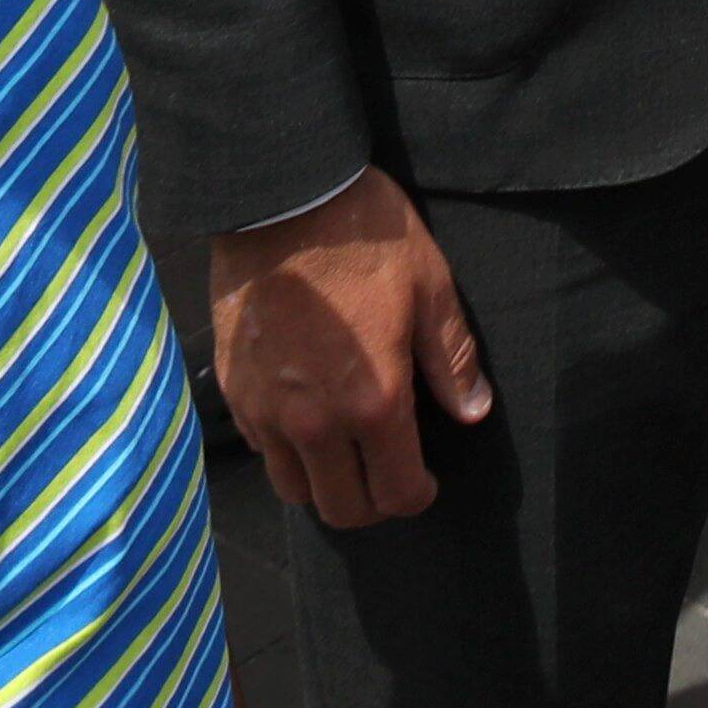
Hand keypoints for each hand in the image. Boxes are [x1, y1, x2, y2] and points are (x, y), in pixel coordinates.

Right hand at [210, 173, 493, 526]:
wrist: (278, 197)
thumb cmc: (364, 236)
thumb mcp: (429, 287)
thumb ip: (451, 360)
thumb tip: (474, 411)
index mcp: (374, 402)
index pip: (396, 494)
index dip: (417, 496)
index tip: (423, 480)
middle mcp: (316, 423)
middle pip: (342, 510)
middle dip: (371, 502)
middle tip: (385, 472)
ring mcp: (266, 411)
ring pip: (295, 489)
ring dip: (323, 482)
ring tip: (343, 450)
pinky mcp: (232, 390)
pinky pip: (260, 449)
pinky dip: (284, 449)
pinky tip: (303, 416)